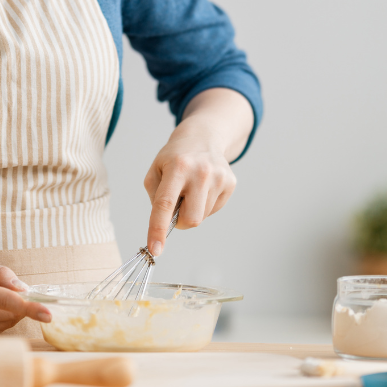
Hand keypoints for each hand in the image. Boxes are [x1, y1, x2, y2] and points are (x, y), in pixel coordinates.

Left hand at [143, 128, 236, 256]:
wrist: (202, 137)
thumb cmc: (174, 157)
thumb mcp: (155, 170)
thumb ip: (156, 198)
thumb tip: (166, 224)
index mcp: (177, 167)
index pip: (165, 204)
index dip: (158, 229)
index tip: (155, 249)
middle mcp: (201, 172)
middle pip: (191, 219)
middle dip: (180, 221)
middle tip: (177, 205)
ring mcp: (219, 178)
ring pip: (202, 217)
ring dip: (192, 210)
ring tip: (190, 189)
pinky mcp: (230, 183)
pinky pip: (213, 210)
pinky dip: (204, 205)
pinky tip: (202, 188)